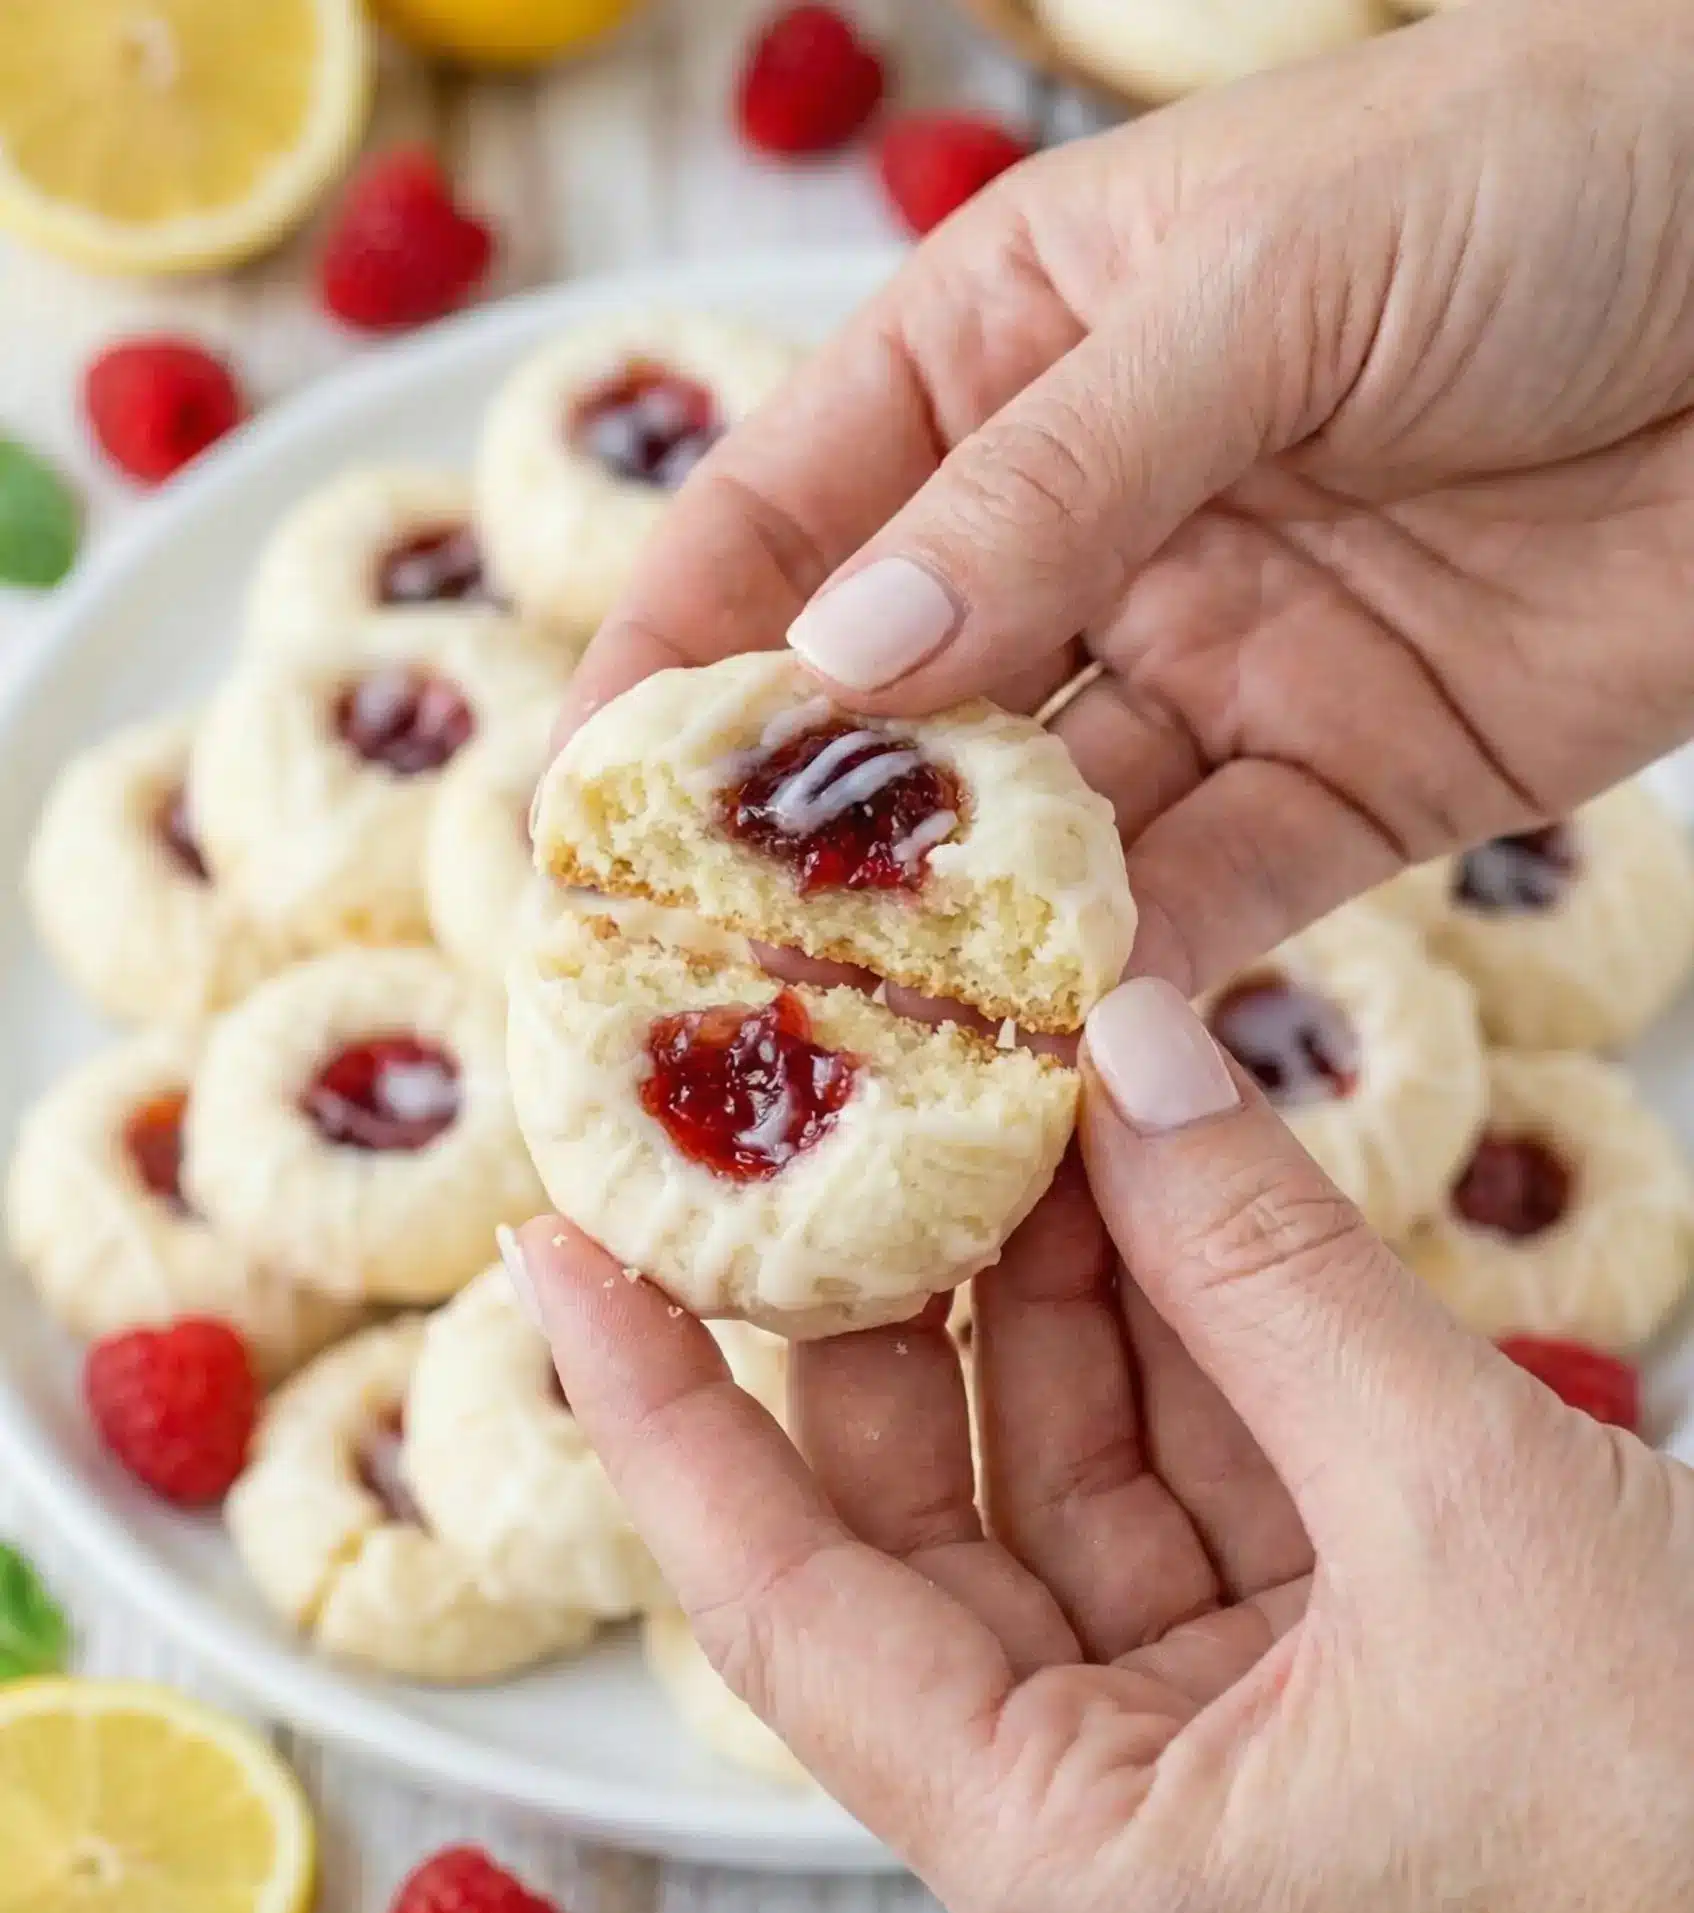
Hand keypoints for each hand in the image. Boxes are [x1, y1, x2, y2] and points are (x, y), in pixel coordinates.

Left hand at [511, 979, 1693, 1912]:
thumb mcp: (1466, 1508)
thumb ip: (1272, 1272)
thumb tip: (1132, 1060)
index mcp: (1083, 1875)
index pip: (786, 1610)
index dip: (661, 1414)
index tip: (559, 1256)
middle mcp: (1120, 1835)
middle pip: (933, 1522)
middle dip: (892, 1302)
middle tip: (829, 1112)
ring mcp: (1225, 1764)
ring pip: (1083, 1480)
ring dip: (1059, 1291)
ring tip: (1004, 1096)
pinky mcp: (1329, 1696)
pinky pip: (1209, 1487)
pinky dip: (1188, 1341)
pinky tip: (1153, 1188)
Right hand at [564, 0, 1693, 992]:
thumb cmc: (1545, 176)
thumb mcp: (1267, 283)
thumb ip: (1052, 477)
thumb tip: (849, 657)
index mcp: (1012, 352)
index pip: (785, 513)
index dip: (670, 655)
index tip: (574, 802)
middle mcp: (1084, 527)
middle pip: (893, 709)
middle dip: (787, 840)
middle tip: (684, 975)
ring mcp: (1211, 667)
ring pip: (1037, 834)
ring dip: (950, 942)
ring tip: (848, 1053)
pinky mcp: (1347, 788)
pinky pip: (1208, 905)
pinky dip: (1132, 984)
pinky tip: (1053, 1057)